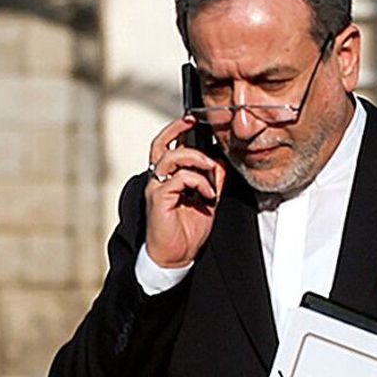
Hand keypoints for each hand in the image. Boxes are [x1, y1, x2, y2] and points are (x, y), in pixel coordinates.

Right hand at [144, 117, 225, 267]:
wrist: (175, 257)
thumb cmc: (186, 231)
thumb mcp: (207, 201)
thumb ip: (212, 181)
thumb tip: (220, 162)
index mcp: (167, 177)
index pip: (168, 146)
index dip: (177, 130)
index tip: (194, 120)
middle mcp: (158, 179)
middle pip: (160, 143)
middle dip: (176, 128)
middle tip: (192, 121)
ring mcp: (156, 188)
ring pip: (170, 157)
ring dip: (195, 158)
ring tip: (210, 169)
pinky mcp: (158, 199)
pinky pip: (178, 179)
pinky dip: (198, 182)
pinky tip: (208, 194)